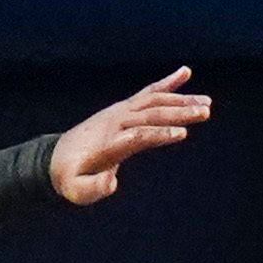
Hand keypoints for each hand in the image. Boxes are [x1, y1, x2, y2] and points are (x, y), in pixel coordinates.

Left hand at [52, 68, 211, 205]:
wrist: (56, 158)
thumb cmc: (70, 178)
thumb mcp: (75, 190)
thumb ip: (91, 189)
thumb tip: (112, 183)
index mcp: (108, 142)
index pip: (138, 135)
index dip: (159, 134)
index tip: (182, 133)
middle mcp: (116, 122)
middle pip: (150, 113)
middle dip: (178, 112)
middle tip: (204, 112)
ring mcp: (120, 112)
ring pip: (154, 101)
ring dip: (180, 100)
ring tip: (207, 103)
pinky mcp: (123, 108)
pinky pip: (148, 93)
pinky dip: (167, 83)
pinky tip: (186, 72)